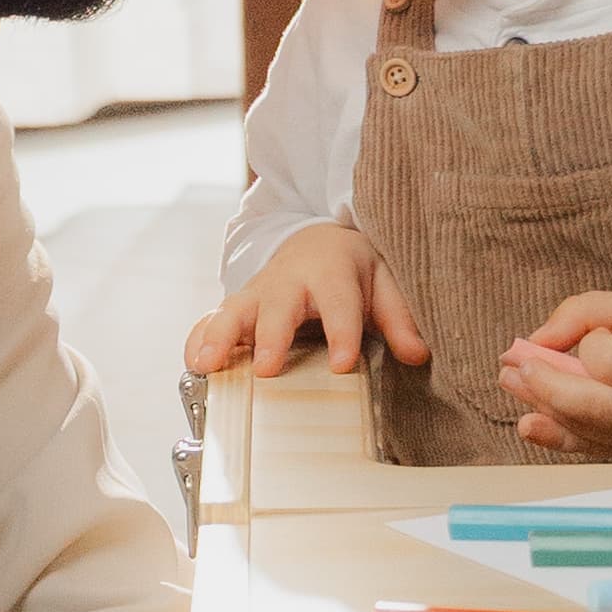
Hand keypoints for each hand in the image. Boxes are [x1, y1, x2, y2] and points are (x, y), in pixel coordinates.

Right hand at [185, 216, 428, 383]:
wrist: (314, 241)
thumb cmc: (351, 269)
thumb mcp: (383, 284)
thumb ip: (399, 318)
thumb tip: (418, 354)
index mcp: (330, 272)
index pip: (338, 303)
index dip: (341, 333)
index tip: (342, 364)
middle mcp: (289, 281)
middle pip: (278, 307)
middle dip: (271, 337)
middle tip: (267, 369)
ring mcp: (258, 294)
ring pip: (234, 311)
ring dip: (219, 337)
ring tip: (207, 365)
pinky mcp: (238, 307)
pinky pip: (211, 321)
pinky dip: (199, 339)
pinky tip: (194, 363)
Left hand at [500, 290, 611, 454]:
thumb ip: (582, 313)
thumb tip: (534, 342)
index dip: (591, 347)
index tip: (596, 333)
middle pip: (596, 407)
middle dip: (545, 388)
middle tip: (510, 367)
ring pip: (592, 430)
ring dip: (544, 408)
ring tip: (511, 382)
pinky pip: (598, 449)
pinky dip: (560, 436)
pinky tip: (530, 424)